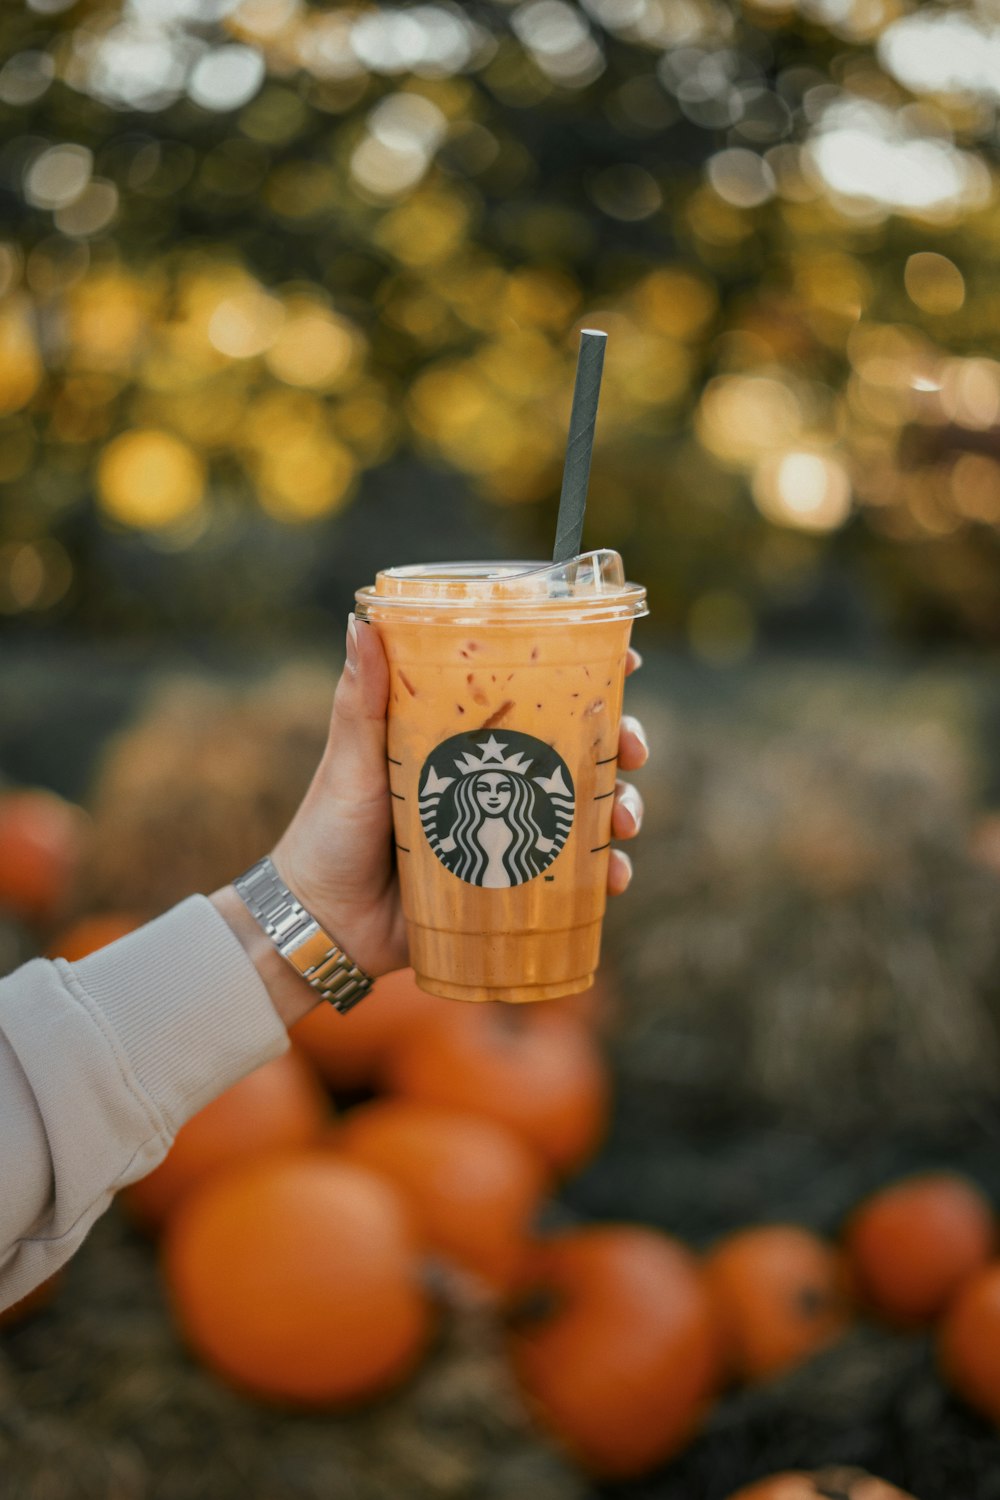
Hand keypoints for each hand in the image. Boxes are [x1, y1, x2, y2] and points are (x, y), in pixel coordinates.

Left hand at [221, 618, 646, 1025]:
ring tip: (626, 824)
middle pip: (579, 749)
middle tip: (634, 749)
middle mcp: (495, 779)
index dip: (588, 677)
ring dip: (622, 810)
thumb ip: (361, 700)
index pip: (536, 694)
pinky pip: (572, 877)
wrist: (321, 923)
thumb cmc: (329, 831)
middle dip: (622, 744)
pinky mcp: (512, 886)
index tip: (626, 661)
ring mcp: (508, 832)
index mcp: (464, 738)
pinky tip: (614, 880)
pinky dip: (603, 877)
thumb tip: (359, 621)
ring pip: (587, 811)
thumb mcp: (352, 760)